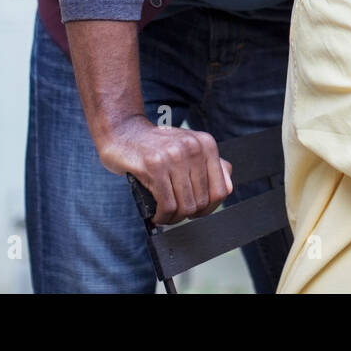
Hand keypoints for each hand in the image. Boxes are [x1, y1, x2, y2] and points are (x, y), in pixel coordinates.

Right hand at [98, 115, 233, 224]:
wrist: (123, 131)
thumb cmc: (157, 146)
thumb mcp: (189, 148)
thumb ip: (211, 166)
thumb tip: (227, 189)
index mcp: (206, 144)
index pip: (221, 189)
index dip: (210, 208)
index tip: (196, 212)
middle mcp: (193, 147)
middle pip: (202, 201)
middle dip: (188, 214)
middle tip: (175, 214)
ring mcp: (174, 156)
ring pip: (185, 206)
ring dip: (174, 218)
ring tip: (165, 215)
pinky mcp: (154, 166)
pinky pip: (167, 205)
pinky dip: (163, 217)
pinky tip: (157, 214)